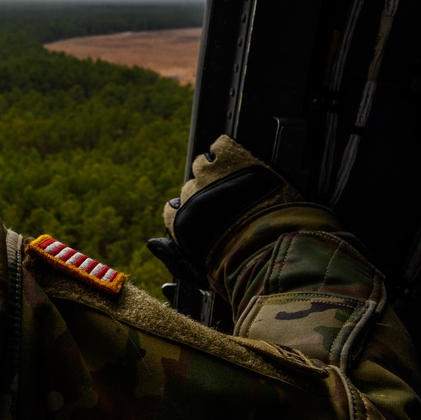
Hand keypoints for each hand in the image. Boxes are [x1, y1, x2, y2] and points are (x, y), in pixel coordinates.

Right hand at [148, 135, 300, 281]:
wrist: (267, 247)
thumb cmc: (237, 269)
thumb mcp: (200, 273)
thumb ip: (175, 258)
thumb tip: (153, 243)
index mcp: (180, 224)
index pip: (174, 210)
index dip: (193, 213)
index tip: (207, 218)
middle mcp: (189, 196)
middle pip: (192, 187)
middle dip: (207, 193)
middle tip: (229, 202)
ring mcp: (208, 175)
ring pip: (204, 165)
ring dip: (216, 171)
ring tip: (235, 180)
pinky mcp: (229, 158)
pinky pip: (220, 146)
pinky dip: (226, 151)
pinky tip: (238, 160)